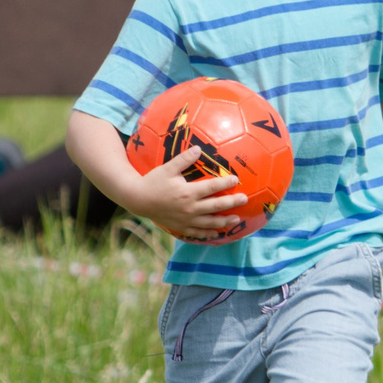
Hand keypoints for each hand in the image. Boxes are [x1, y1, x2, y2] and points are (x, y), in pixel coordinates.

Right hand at [122, 145, 247, 241]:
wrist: (138, 199)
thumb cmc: (153, 181)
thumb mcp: (168, 168)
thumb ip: (184, 159)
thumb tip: (199, 148)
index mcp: (188, 192)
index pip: (212, 188)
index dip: (226, 184)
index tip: (236, 179)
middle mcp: (189, 208)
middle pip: (216, 207)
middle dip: (232, 203)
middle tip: (245, 199)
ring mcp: (186, 220)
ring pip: (210, 223)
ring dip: (224, 221)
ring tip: (236, 219)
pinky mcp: (181, 227)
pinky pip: (198, 232)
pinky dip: (209, 233)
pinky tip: (217, 232)